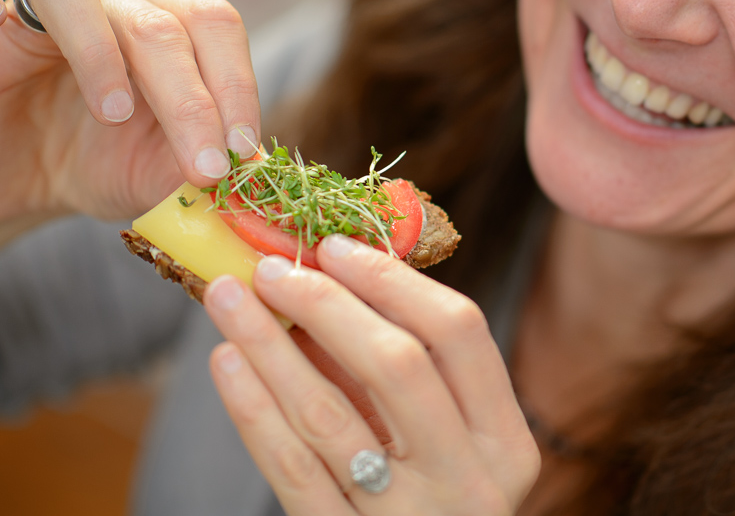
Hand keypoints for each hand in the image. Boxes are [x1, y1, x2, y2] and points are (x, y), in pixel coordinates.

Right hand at [0, 0, 259, 224]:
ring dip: (166, 81)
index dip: (241, 90)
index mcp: (186, 26)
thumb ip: (204, 167)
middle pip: (200, 21)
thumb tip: (259, 173)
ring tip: (148, 137)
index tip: (244, 154)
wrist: (14, 172)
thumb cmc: (93, 163)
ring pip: (146, 16)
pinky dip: (97, 53)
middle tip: (211, 167)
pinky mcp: (24, 5)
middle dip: (210, 101)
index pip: (226, 34)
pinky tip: (108, 107)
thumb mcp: (158, 175)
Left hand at [203, 236, 540, 514]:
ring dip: (270, 343)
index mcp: (506, 441)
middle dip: (328, 303)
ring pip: (329, 414)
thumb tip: (335, 277)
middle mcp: (469, 480)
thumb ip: (411, 375)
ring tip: (228, 296)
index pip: (459, 332)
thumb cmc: (431, 503)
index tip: (335, 246)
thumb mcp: (451, 446)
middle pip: (398, 363)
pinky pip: (289, 469)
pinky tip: (227, 361)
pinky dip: (252, 408)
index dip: (393, 280)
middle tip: (273, 268)